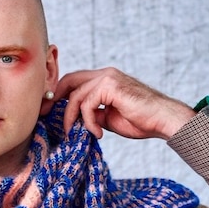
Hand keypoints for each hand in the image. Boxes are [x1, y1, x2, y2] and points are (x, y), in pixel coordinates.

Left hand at [53, 67, 195, 139]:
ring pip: (76, 95)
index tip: (47, 109)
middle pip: (70, 81)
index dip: (59, 94)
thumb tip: (76, 121)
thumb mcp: (110, 118)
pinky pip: (87, 104)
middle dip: (54, 98)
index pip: (74, 81)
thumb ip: (93, 114)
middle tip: (45, 115)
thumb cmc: (142, 121)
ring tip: (77, 133)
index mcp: (105, 79)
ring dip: (72, 117)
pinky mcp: (111, 86)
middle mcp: (105, 74)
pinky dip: (88, 122)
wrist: (163, 120)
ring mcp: (108, 77)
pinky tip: (98, 133)